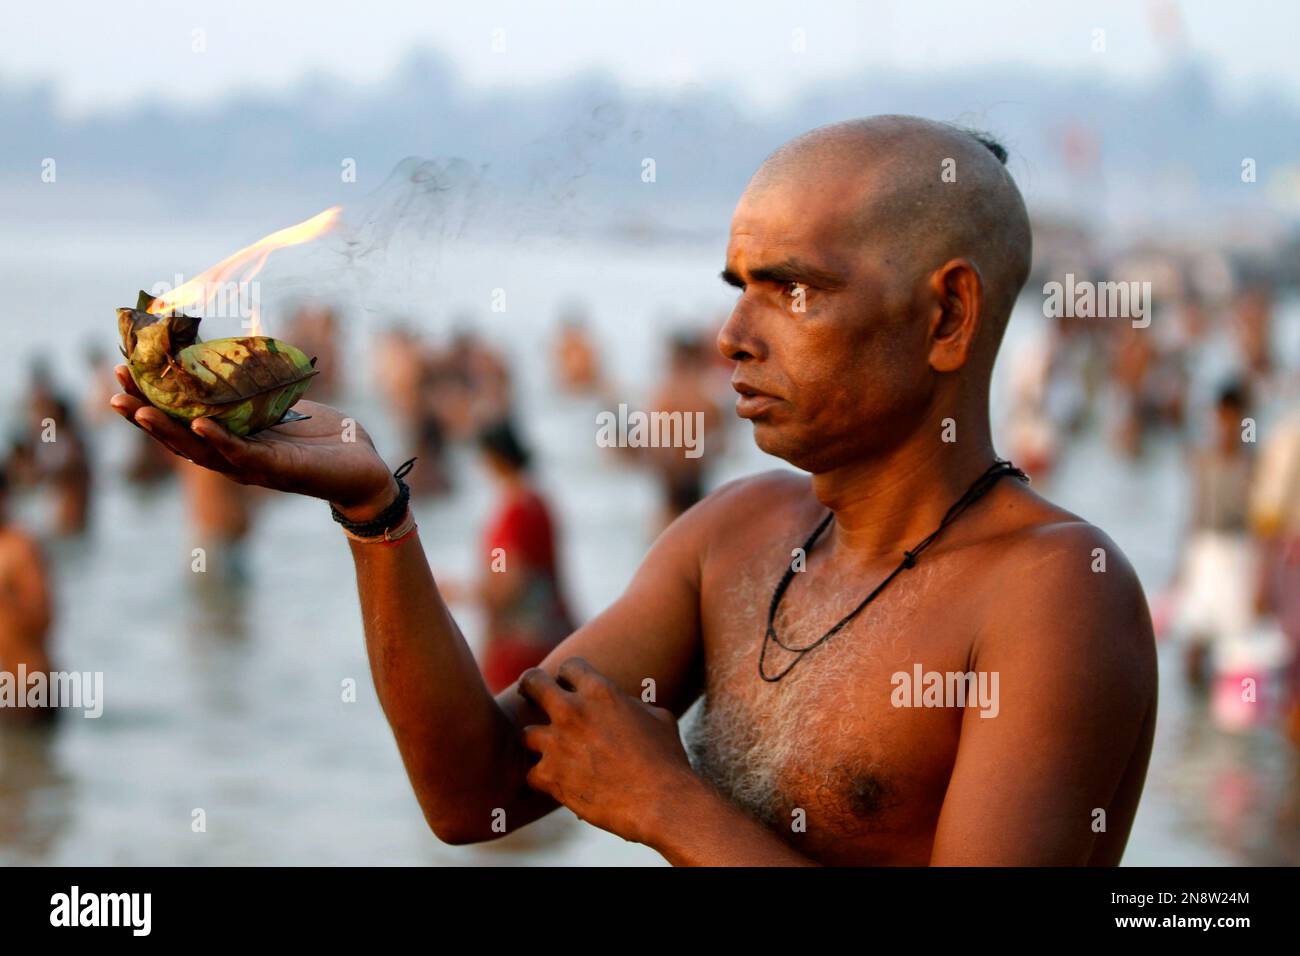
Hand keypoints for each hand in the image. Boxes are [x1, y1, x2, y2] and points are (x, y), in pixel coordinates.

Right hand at [109, 364, 397, 519]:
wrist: (363, 469)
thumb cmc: (323, 438)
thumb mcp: (282, 407)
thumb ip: (254, 391)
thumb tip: (231, 354)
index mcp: (231, 440)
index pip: (180, 420)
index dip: (150, 400)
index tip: (123, 372)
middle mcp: (233, 457)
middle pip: (179, 437)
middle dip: (144, 414)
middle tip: (114, 389)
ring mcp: (252, 467)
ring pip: (200, 450)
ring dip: (168, 431)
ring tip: (140, 410)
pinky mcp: (277, 469)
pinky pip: (242, 454)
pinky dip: (219, 440)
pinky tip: (200, 424)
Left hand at [518, 657, 696, 844]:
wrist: (663, 802)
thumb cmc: (667, 759)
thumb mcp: (657, 718)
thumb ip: (631, 705)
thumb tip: (624, 705)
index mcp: (600, 691)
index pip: (569, 666)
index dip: (569, 676)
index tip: (569, 685)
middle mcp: (572, 711)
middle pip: (532, 683)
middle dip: (530, 687)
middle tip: (531, 695)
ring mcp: (557, 744)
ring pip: (527, 734)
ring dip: (539, 743)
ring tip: (554, 753)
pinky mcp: (550, 776)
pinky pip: (532, 774)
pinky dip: (544, 780)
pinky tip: (559, 784)